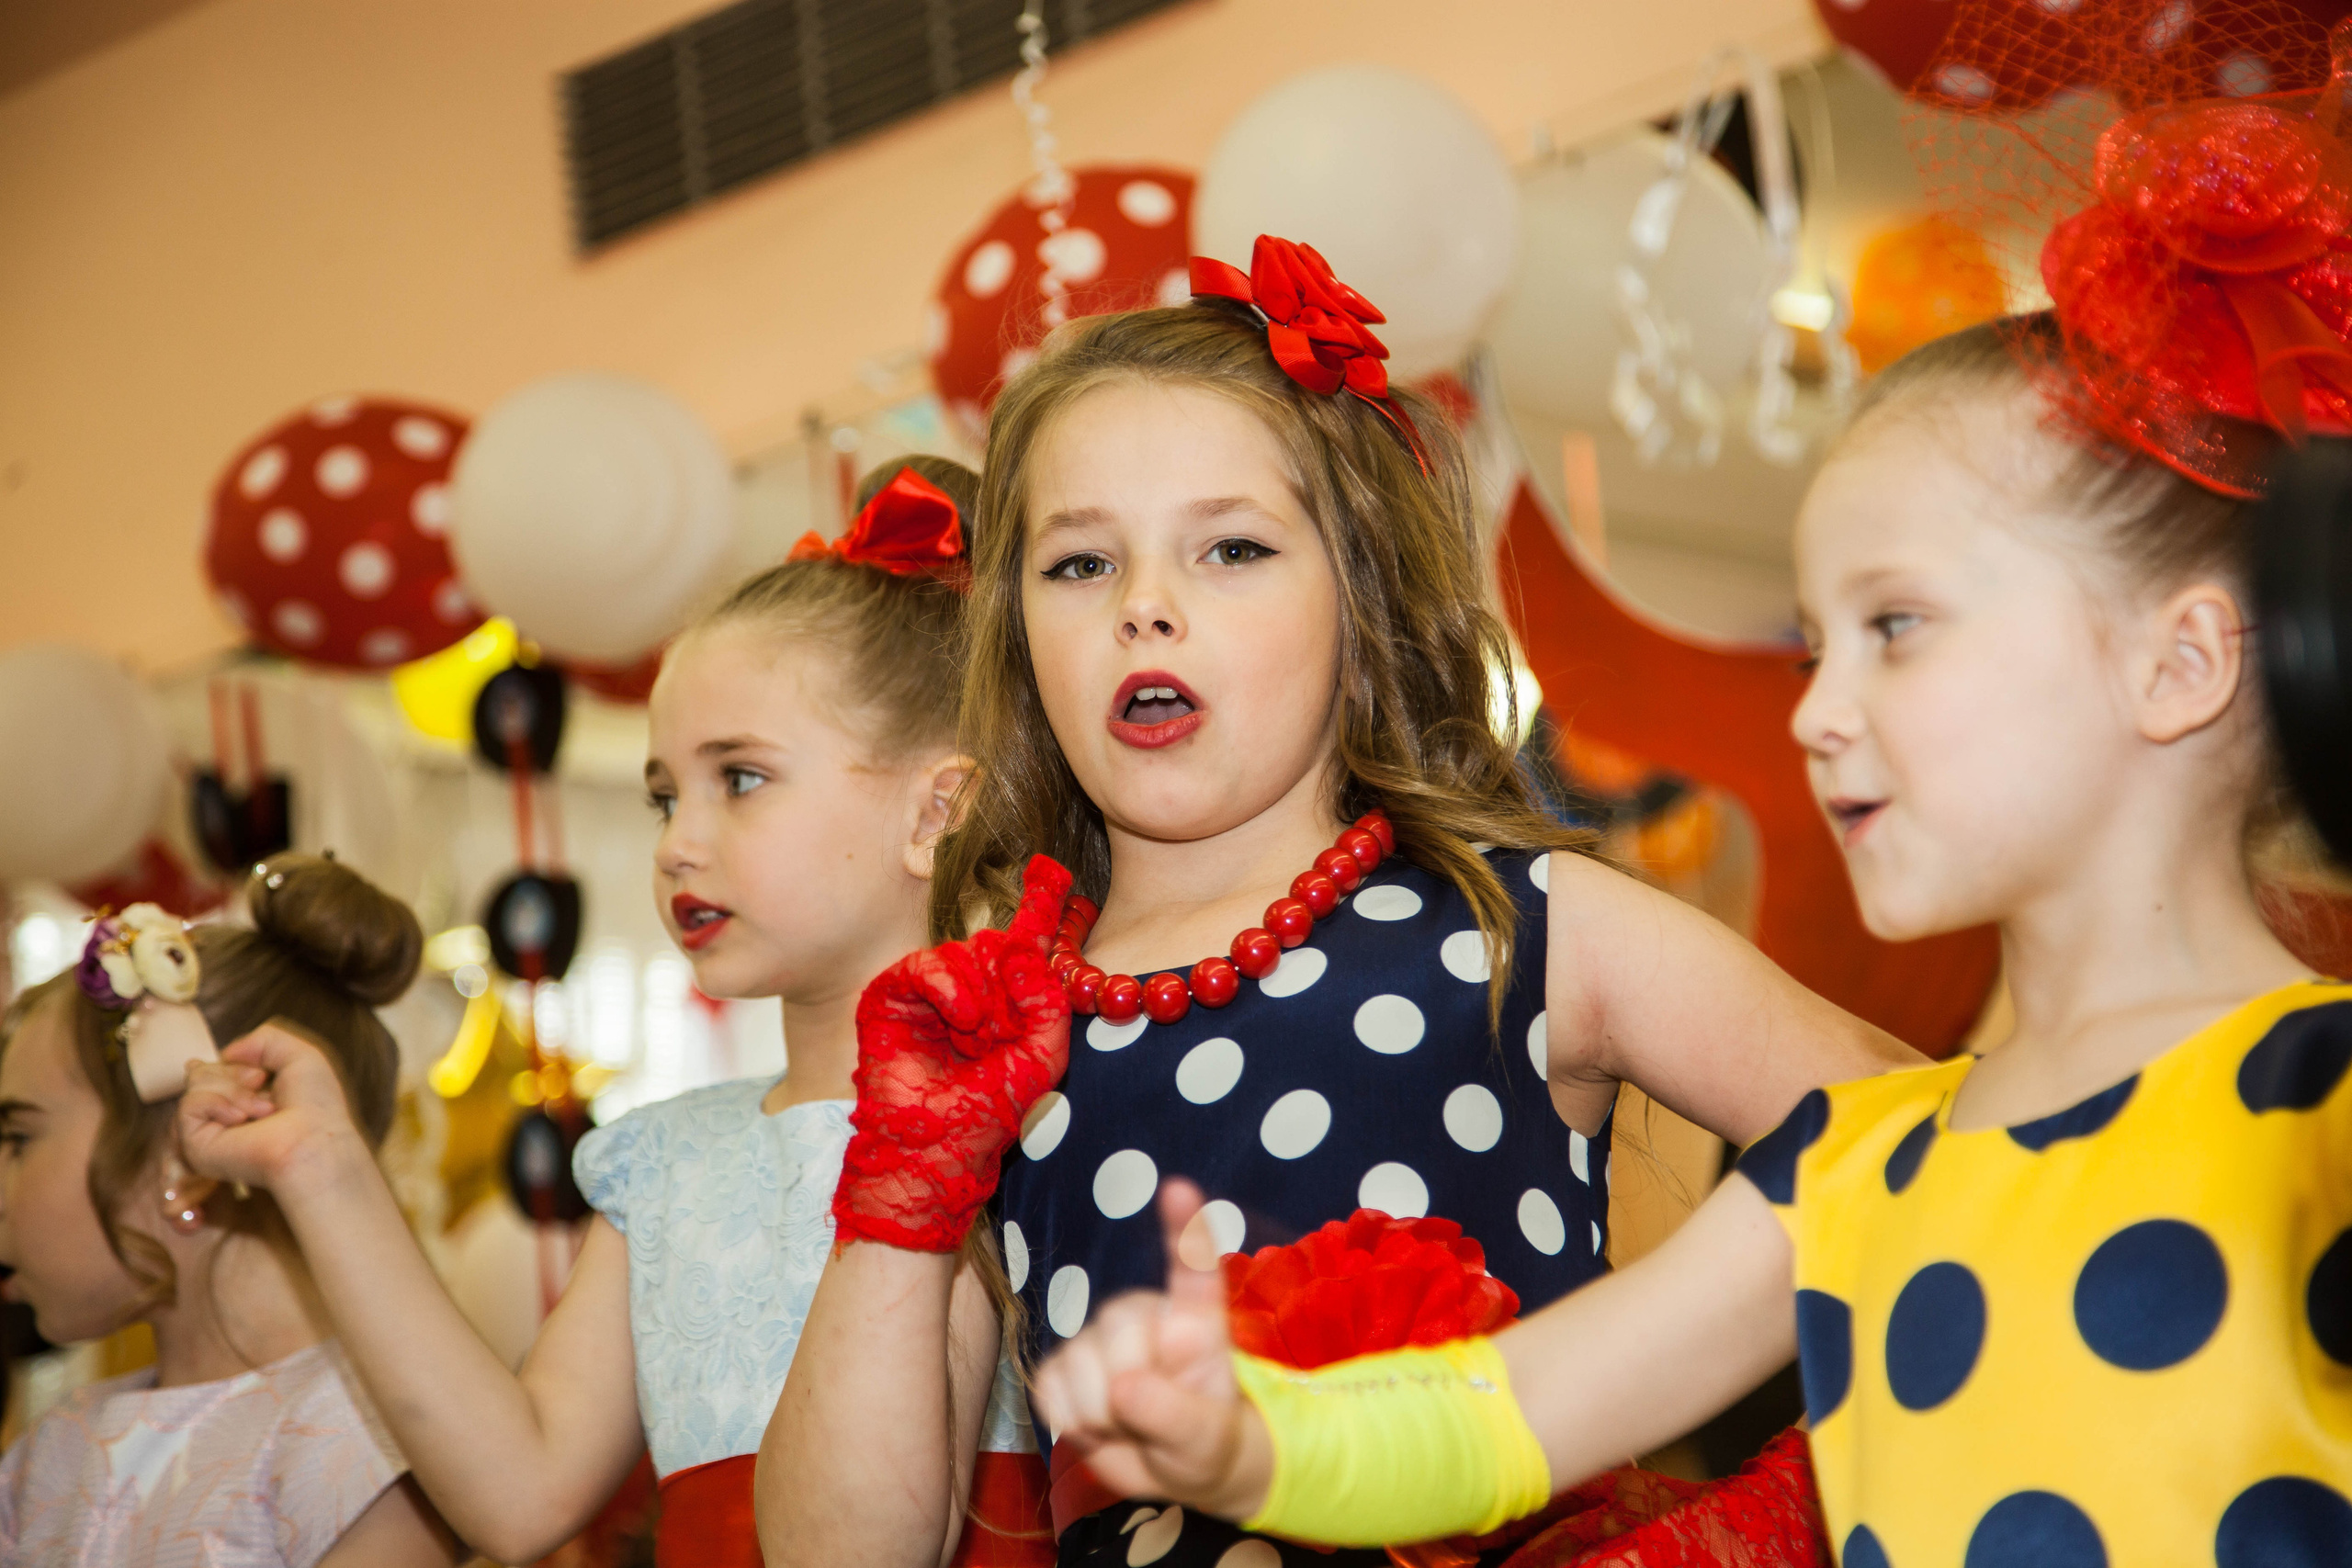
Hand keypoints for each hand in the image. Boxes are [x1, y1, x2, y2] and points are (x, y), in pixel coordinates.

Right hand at [177, 1021, 366, 1193]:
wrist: (311, 1142)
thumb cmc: (314, 1105)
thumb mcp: (299, 1056)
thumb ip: (265, 1039)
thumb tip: (226, 1053)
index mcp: (247, 1100)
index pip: (213, 1072)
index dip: (213, 1066)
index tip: (232, 1069)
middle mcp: (224, 1117)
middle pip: (201, 1072)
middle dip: (234, 1070)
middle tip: (262, 1082)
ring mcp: (209, 1132)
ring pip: (195, 1083)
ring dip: (234, 1089)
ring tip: (263, 1109)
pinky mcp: (195, 1146)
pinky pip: (190, 1104)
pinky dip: (218, 1103)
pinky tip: (241, 1118)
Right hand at [831, 855, 1074, 1251]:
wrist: (930, 1154)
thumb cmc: (984, 1117)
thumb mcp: (1040, 1060)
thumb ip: (1047, 1005)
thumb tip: (1026, 949)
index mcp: (1007, 1008)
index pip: (1026, 947)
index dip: (1041, 909)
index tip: (1055, 871)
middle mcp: (972, 993)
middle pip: (1000, 943)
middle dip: (1011, 975)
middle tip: (1005, 1018)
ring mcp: (931, 993)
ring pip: (968, 949)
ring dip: (982, 987)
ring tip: (978, 1031)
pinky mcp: (893, 994)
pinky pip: (928, 961)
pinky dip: (949, 982)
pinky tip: (961, 1013)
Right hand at [1032, 1181, 1270, 1520]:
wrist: (1165, 1469)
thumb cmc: (1203, 1443)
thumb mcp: (1206, 1440)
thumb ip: (1174, 1413)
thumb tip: (1124, 1385)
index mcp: (1195, 1318)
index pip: (1193, 1267)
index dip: (1185, 1228)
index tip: (1179, 1189)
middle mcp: (1144, 1313)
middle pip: (1120, 1326)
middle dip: (1130, 1385)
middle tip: (1154, 1418)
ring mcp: (1099, 1336)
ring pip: (1080, 1362)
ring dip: (1100, 1413)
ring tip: (1127, 1423)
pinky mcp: (1062, 1365)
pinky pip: (1049, 1386)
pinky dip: (1070, 1418)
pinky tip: (1094, 1423)